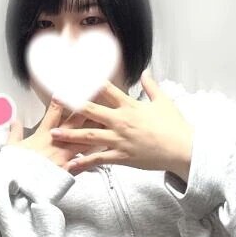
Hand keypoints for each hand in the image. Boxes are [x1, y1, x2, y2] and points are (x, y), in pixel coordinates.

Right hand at [6, 98, 104, 170]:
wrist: (20, 186)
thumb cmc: (15, 167)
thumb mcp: (11, 147)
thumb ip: (15, 132)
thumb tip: (14, 121)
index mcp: (43, 135)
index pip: (54, 112)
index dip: (63, 100)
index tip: (70, 91)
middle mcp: (57, 142)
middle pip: (75, 122)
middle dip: (87, 109)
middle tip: (98, 99)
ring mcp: (65, 155)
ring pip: (85, 139)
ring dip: (97, 131)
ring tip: (108, 122)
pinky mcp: (69, 170)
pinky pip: (85, 162)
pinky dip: (95, 157)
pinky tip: (106, 153)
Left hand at [49, 71, 193, 176]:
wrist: (182, 149)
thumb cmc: (174, 126)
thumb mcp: (163, 102)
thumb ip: (150, 86)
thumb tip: (145, 72)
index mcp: (130, 106)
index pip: (106, 89)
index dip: (90, 80)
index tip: (76, 75)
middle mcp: (121, 121)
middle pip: (91, 110)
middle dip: (71, 105)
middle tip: (55, 100)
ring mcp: (120, 139)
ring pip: (89, 136)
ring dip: (70, 135)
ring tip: (54, 134)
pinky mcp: (122, 156)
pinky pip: (99, 159)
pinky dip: (84, 162)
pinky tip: (71, 164)